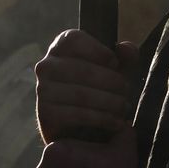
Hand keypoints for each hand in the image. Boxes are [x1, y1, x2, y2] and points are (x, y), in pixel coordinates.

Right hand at [34, 29, 138, 144]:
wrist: (79, 127)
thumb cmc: (99, 89)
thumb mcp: (115, 71)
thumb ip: (124, 57)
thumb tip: (125, 48)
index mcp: (60, 48)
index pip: (74, 40)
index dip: (98, 50)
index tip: (115, 63)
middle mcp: (46, 66)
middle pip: (82, 69)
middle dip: (112, 82)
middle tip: (126, 91)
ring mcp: (43, 90)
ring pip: (81, 94)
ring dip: (110, 102)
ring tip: (124, 107)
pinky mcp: (45, 114)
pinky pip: (78, 114)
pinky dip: (102, 119)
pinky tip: (116, 122)